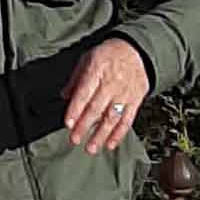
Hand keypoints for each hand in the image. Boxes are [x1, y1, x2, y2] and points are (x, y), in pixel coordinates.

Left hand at [62, 39, 149, 153]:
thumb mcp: (87, 59)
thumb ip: (75, 79)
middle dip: (84, 126)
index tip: (68, 123)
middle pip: (96, 109)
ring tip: (90, 148)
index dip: (75, 110)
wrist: (136, 52)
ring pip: (111, 118)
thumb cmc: (107, 55)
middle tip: (74, 139)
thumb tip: (64, 96)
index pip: (83, 94)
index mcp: (96, 72)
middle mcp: (111, 84)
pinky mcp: (136, 101)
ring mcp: (124, 94)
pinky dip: (119, 134)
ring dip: (100, 135)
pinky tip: (110, 144)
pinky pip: (127, 120)